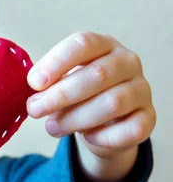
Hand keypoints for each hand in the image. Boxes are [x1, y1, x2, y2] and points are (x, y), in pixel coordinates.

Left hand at [26, 31, 155, 181]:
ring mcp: (142, 89)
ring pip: (112, 103)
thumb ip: (47, 85)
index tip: (33, 82)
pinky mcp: (148, 118)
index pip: (83, 44)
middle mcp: (127, 62)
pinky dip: (105, 136)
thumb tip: (33, 96)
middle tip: (34, 109)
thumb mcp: (59, 83)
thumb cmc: (75, 94)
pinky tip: (87, 137)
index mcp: (103, 45)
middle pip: (96, 75)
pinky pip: (132, 129)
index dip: (56, 62)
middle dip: (59, 95)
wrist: (103, 122)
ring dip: (76, 118)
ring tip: (51, 128)